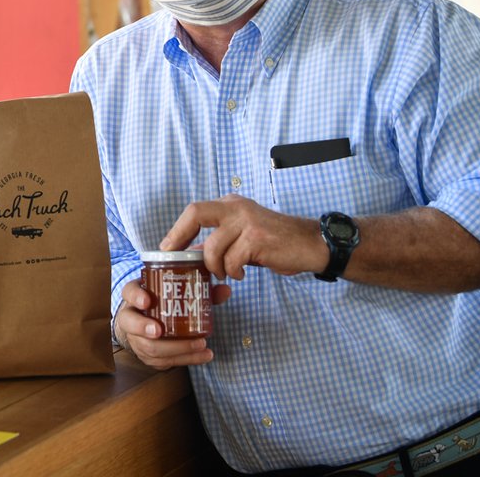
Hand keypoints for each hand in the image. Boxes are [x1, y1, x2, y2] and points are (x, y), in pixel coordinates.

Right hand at [115, 279, 231, 368]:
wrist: (146, 321)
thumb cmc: (161, 302)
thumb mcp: (172, 291)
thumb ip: (198, 290)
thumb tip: (225, 290)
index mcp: (135, 296)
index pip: (129, 293)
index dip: (136, 297)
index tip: (147, 301)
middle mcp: (131, 318)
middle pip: (132, 325)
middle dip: (146, 329)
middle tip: (161, 331)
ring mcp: (137, 339)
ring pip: (149, 348)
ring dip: (176, 348)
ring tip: (200, 345)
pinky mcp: (148, 356)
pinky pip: (163, 362)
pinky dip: (186, 359)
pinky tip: (203, 356)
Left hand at [159, 194, 323, 279]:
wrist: (312, 244)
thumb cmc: (276, 244)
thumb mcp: (242, 238)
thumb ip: (218, 243)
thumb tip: (189, 255)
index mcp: (230, 204)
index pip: (194, 210)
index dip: (177, 230)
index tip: (166, 249)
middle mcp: (236, 207)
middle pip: (195, 213)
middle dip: (179, 236)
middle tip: (178, 259)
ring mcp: (247, 221)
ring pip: (213, 247)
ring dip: (215, 267)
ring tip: (225, 274)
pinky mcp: (257, 238)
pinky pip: (232, 261)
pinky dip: (233, 272)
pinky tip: (242, 274)